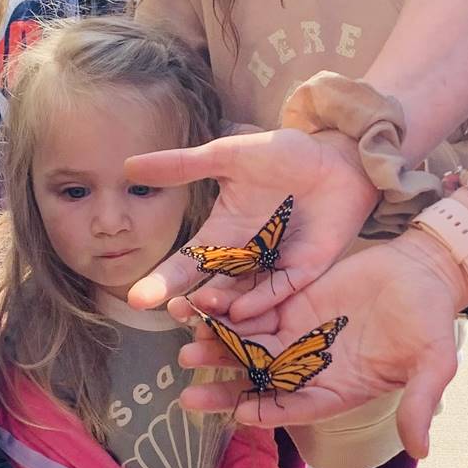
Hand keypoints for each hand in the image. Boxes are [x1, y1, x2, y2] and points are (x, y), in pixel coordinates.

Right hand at [126, 126, 379, 318]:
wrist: (338, 158)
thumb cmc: (283, 155)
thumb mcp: (227, 157)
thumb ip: (184, 166)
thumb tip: (129, 166)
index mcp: (222, 234)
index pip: (187, 263)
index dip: (163, 280)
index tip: (138, 297)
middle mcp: (244, 258)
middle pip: (209, 288)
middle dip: (187, 303)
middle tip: (168, 312)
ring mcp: (273, 268)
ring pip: (241, 298)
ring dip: (221, 307)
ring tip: (200, 308)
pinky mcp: (304, 272)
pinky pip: (279, 292)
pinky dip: (261, 302)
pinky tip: (242, 309)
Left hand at [177, 230, 467, 457]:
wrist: (425, 272)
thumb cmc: (431, 322)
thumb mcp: (433, 364)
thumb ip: (420, 403)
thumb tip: (422, 451)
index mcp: (338, 390)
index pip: (297, 408)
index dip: (270, 411)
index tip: (243, 414)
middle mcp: (310, 367)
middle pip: (260, 382)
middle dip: (226, 388)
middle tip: (190, 395)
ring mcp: (297, 335)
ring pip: (249, 346)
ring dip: (219, 348)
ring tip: (188, 349)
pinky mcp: (291, 302)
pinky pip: (254, 308)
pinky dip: (230, 309)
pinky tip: (204, 307)